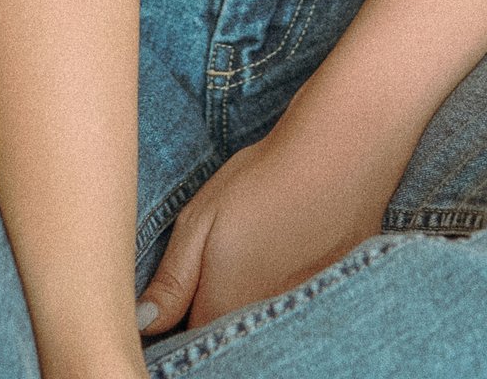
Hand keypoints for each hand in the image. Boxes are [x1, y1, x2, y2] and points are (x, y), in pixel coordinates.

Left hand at [135, 110, 414, 341]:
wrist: (343, 150)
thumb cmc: (265, 180)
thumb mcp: (201, 221)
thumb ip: (172, 281)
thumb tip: (144, 323)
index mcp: (221, 310)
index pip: (186, 337)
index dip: (176, 318)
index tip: (175, 294)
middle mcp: (261, 323)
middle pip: (226, 332)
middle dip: (211, 312)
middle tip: (217, 264)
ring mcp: (299, 312)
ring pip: (258, 322)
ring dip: (247, 303)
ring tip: (254, 253)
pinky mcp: (329, 294)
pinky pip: (291, 309)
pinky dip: (281, 290)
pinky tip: (285, 252)